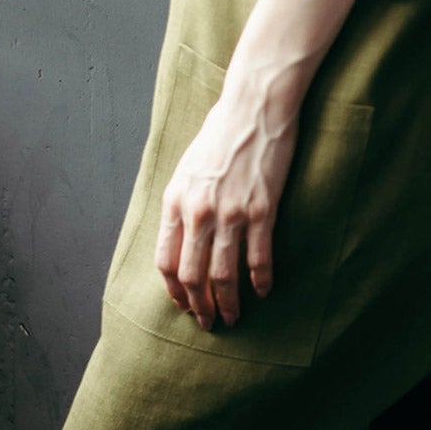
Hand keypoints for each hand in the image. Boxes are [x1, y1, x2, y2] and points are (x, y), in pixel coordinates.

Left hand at [156, 78, 299, 329]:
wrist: (254, 107)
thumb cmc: (220, 133)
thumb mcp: (187, 168)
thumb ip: (182, 203)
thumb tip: (182, 236)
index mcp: (175, 201)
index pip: (166, 260)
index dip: (174, 290)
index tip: (183, 304)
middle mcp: (198, 212)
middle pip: (192, 275)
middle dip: (199, 306)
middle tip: (208, 323)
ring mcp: (230, 213)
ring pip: (223, 274)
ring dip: (228, 303)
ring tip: (233, 317)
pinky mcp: (261, 210)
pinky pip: (258, 257)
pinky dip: (261, 280)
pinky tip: (264, 292)